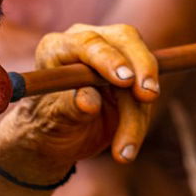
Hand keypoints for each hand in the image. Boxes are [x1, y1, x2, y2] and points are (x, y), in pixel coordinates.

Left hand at [0, 23, 159, 167]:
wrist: (57, 140)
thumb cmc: (46, 124)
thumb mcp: (52, 120)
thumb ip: (69, 108)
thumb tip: (90, 102)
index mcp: (58, 47)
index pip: (88, 43)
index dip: (109, 58)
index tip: (125, 80)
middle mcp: (88, 44)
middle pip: (126, 42)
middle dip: (143, 68)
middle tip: (148, 96)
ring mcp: (114, 57)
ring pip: (140, 77)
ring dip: (138, 117)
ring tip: (123, 153)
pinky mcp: (133, 77)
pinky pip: (144, 97)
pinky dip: (140, 123)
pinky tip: (126, 151)